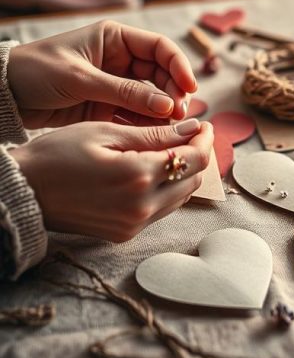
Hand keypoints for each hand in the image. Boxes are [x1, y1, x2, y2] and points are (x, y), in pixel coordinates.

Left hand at [7, 20, 197, 128]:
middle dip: (173, 93)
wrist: (4, 94)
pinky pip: (133, 115)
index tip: (189, 88)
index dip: (179, 66)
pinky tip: (152, 137)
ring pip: (150, 97)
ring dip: (162, 112)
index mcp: (115, 39)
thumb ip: (125, 92)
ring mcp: (113, 84)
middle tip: (180, 115)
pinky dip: (144, 125)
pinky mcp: (104, 107)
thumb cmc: (37, 72)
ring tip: (171, 130)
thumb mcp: (81, 79)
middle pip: (160, 74)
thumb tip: (167, 105)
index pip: (160, 48)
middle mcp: (119, 59)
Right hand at [12, 118, 212, 241]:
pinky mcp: (125, 234)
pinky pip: (161, 209)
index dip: (205, 139)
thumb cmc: (59, 154)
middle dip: (199, 155)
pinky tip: (158, 169)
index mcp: (138, 177)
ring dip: (186, 172)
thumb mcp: (107, 133)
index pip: (194, 159)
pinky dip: (168, 188)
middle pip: (193, 180)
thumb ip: (155, 134)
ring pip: (181, 197)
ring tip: (178, 148)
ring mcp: (134, 225)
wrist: (25, 191)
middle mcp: (141, 207)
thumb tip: (194, 129)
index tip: (204, 123)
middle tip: (194, 134)